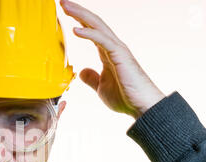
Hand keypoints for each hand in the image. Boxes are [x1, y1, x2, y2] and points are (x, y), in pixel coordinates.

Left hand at [60, 0, 165, 118]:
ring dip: (81, 15)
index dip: (79, 20)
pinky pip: (102, 41)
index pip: (92, 31)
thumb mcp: (101, 88)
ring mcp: (118, 50)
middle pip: (94, 23)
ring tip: (66, 6)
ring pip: (97, 27)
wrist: (143, 107)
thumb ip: (92, 78)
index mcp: (108, 53)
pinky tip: (76, 29)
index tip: (64, 12)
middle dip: (78, 11)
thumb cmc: (126, 98)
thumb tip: (82, 72)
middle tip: (62, 2)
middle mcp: (113, 47)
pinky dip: (89, 33)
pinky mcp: (120, 56)